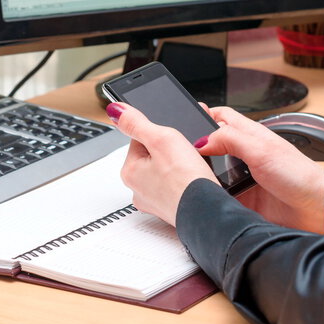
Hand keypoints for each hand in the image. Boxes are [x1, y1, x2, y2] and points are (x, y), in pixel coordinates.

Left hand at [106, 102, 218, 225]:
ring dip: (179, 166)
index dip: (160, 134)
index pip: (140, 139)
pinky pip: (176, 186)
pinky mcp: (171, 208)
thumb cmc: (186, 180)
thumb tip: (116, 111)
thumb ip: (137, 122)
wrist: (208, 212)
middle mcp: (137, 189)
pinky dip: (184, 182)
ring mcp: (154, 201)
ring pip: (166, 171)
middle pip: (154, 155)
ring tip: (190, 169)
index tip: (173, 141)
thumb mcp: (161, 138)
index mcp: (129, 171)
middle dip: (170, 151)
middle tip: (184, 156)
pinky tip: (193, 181)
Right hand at [196, 105, 323, 233]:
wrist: (315, 210)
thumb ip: (230, 139)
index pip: (220, 116)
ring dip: (201, 172)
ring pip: (210, 169)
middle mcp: (242, 153)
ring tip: (190, 174)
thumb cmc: (299, 175)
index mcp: (249, 134)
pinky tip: (203, 195)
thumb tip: (202, 140)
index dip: (203, 114)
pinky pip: (217, 193)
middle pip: (210, 143)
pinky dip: (209, 193)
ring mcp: (240, 176)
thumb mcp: (262, 149)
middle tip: (181, 151)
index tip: (185, 119)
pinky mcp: (238, 197)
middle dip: (195, 146)